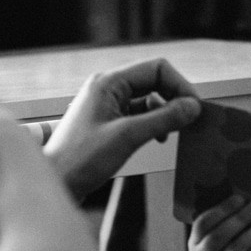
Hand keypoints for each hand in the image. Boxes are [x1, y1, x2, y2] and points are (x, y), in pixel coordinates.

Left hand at [45, 58, 201, 200]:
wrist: (57, 182)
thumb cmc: (82, 159)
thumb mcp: (128, 136)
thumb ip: (163, 119)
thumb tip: (192, 107)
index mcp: (109, 82)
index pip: (156, 68)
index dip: (180, 85)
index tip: (194, 108)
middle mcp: (107, 87)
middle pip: (154, 81)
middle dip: (174, 98)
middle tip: (190, 121)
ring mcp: (107, 104)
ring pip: (148, 99)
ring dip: (165, 113)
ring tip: (173, 133)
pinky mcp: (108, 121)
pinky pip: (139, 114)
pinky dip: (153, 124)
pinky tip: (159, 139)